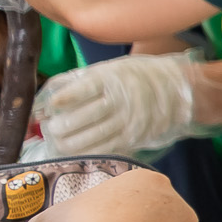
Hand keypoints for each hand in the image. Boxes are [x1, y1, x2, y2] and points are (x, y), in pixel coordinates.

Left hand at [34, 52, 198, 155]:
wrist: (177, 89)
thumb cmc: (134, 77)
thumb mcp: (108, 69)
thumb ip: (77, 82)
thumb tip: (44, 102)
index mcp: (110, 79)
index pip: (78, 93)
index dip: (58, 102)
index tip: (48, 109)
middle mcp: (120, 101)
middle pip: (78, 119)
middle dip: (57, 127)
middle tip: (51, 128)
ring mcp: (128, 121)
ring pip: (88, 139)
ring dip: (68, 143)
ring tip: (59, 140)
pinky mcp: (133, 138)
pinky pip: (103, 150)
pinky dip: (86, 152)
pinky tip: (76, 150)